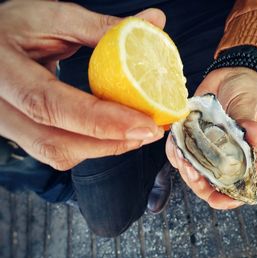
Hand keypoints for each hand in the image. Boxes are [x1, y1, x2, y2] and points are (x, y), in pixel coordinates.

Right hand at [0, 1, 165, 169]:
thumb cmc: (15, 27)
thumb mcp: (54, 19)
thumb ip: (103, 27)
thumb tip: (153, 21)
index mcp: (2, 69)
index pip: (49, 104)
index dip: (100, 120)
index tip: (144, 124)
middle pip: (54, 141)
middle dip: (109, 143)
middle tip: (149, 131)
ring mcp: (8, 124)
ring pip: (56, 152)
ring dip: (104, 148)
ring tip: (138, 133)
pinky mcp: (23, 132)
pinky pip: (57, 149)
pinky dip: (91, 146)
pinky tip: (115, 133)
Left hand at [166, 67, 256, 208]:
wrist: (231, 74)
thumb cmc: (248, 93)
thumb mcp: (252, 108)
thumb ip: (252, 126)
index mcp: (245, 159)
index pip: (237, 190)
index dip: (226, 200)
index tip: (215, 200)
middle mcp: (225, 159)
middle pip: (208, 185)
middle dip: (197, 183)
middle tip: (192, 171)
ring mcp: (207, 149)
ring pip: (191, 171)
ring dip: (183, 167)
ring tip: (182, 155)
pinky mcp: (193, 138)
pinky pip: (178, 152)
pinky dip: (174, 150)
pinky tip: (175, 142)